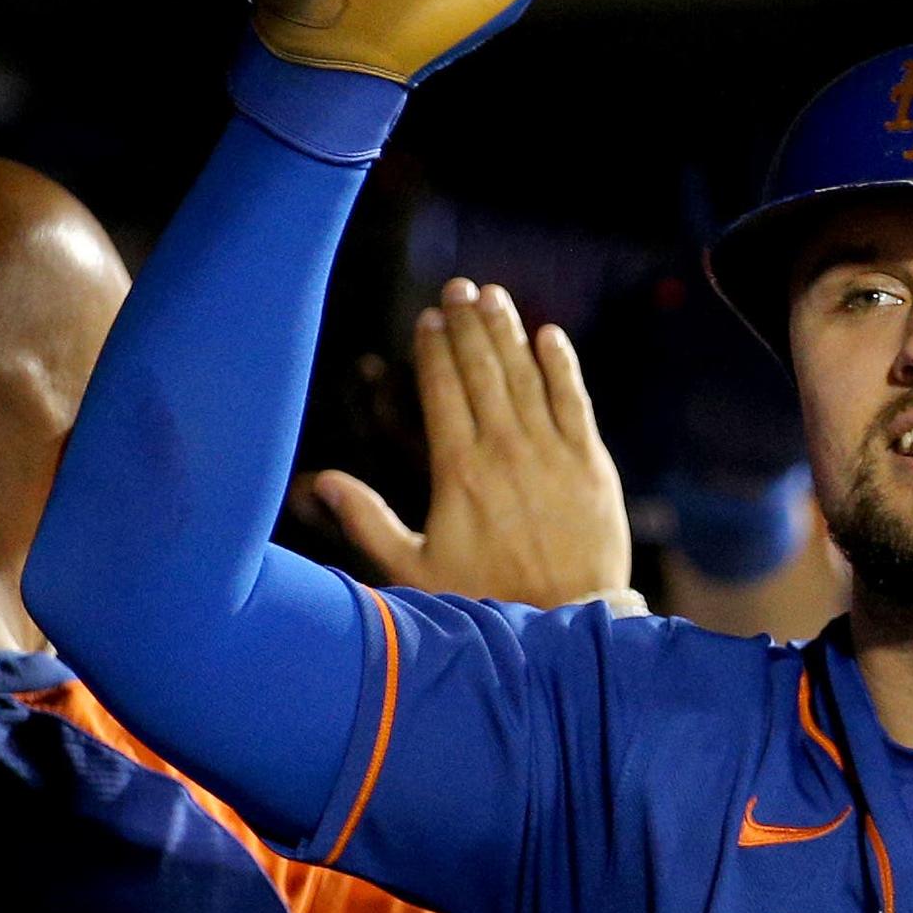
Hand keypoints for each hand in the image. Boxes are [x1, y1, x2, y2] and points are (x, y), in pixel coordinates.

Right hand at [318, 279, 636, 609]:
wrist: (565, 624)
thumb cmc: (483, 599)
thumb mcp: (413, 569)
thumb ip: (366, 521)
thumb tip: (321, 482)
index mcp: (457, 469)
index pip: (442, 387)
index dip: (434, 346)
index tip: (429, 317)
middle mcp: (504, 449)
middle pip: (482, 368)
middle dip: (468, 322)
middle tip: (459, 288)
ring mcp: (551, 452)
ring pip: (525, 374)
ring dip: (508, 330)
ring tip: (493, 296)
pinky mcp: (591, 463)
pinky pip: (574, 400)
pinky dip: (562, 364)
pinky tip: (549, 335)